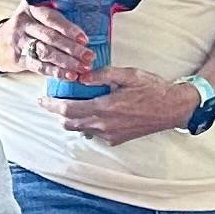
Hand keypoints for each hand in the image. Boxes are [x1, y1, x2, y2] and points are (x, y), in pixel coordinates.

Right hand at [4, 2, 97, 86]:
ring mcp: (18, 42)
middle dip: (72, 48)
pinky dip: (55, 72)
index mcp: (30, 9)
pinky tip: (68, 76)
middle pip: (50, 37)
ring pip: (45, 52)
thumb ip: (53, 14)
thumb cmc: (25, 28)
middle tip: (89, 56)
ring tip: (82, 68)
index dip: (68, 28)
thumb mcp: (34, 14)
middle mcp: (23, 24)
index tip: (84, 39)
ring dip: (66, 62)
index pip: (51, 18)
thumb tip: (83, 20)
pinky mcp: (17, 58)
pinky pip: (39, 66)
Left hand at [55, 69, 204, 143]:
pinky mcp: (117, 139)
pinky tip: (89, 111)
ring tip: (70, 105)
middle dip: (57, 113)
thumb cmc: (153, 89)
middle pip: (69, 123)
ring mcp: (110, 135)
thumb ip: (102, 75)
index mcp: (105, 108)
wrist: (173, 109)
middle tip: (51, 101)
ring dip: (71, 119)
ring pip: (80, 129)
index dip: (51, 105)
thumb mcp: (128, 74)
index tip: (41, 100)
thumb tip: (81, 76)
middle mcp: (104, 125)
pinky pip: (94, 133)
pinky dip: (86, 123)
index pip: (68, 110)